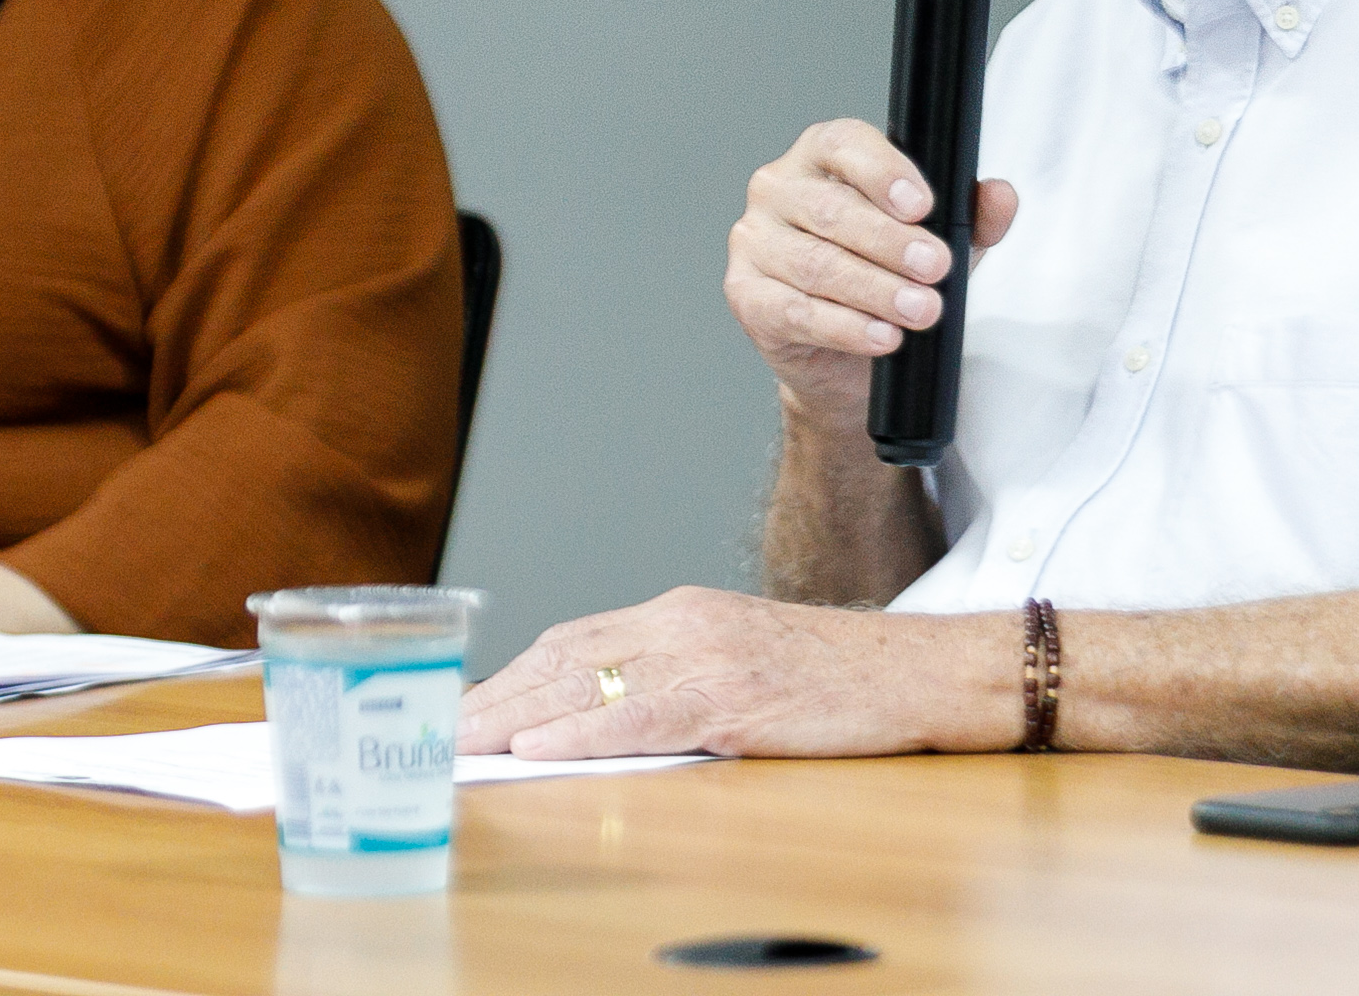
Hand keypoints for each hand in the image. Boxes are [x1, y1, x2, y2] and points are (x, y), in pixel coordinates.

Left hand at [456, 586, 1015, 759]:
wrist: (917, 673)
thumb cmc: (834, 679)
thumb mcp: (740, 661)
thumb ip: (674, 678)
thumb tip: (602, 719)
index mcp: (682, 610)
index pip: (574, 637)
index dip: (513, 674)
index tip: (468, 704)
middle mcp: (683, 623)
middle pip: (564, 655)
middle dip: (496, 695)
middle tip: (441, 727)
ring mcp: (706, 658)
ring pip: (588, 683)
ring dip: (516, 716)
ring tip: (462, 742)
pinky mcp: (731, 700)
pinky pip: (639, 718)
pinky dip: (580, 733)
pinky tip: (538, 747)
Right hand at [726, 120, 1017, 424]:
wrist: (845, 359)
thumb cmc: (885, 278)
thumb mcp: (936, 243)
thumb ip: (970, 218)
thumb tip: (1000, 197)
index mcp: (821, 156)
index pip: (845, 145)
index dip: (884, 172)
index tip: (923, 206)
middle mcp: (778, 188)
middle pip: (833, 209)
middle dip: (892, 243)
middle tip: (936, 268)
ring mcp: (755, 241)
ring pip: (817, 264)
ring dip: (876, 290)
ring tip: (920, 309)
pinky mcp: (746, 295)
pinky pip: (796, 310)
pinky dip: (846, 326)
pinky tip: (882, 335)